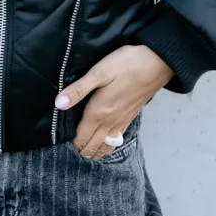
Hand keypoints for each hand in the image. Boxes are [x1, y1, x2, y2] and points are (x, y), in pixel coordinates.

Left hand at [55, 44, 173, 159]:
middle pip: (92, 147)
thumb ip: (79, 89)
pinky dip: (105, 148)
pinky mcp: (129, 119)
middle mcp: (109, 123)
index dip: (70, 143)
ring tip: (83, 149)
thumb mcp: (100, 72)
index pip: (81, 138)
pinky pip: (115, 142)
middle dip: (80, 150)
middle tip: (69, 146)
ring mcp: (121, 123)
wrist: (157, 64)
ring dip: (93, 152)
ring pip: (104, 148)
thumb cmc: (127, 64)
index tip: (61, 140)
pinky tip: (102, 144)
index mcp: (98, 113)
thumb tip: (59, 104)